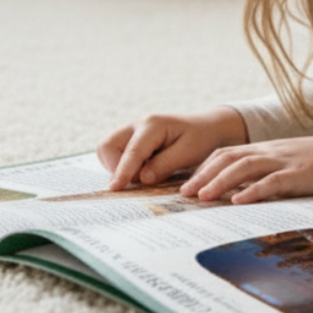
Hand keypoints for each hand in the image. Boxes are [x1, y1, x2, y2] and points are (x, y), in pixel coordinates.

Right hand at [98, 107, 249, 190]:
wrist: (205, 127)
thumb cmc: (200, 139)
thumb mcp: (188, 152)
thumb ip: (164, 165)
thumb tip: (142, 179)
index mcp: (152, 125)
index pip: (132, 151)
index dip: (123, 171)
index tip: (115, 188)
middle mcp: (136, 124)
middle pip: (108, 146)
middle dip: (116, 167)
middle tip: (139, 180)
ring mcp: (131, 130)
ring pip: (107, 149)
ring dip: (118, 166)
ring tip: (144, 172)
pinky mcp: (130, 138)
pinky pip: (114, 153)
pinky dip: (122, 164)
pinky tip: (143, 167)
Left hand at [180, 133, 312, 204]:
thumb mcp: (287, 165)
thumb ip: (265, 175)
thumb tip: (240, 194)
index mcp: (264, 149)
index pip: (226, 153)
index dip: (204, 167)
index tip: (187, 184)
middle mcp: (269, 152)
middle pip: (227, 158)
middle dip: (203, 175)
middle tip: (184, 193)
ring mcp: (283, 161)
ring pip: (244, 167)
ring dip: (220, 182)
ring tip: (202, 197)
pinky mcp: (299, 174)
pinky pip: (271, 182)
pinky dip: (253, 191)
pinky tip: (238, 202)